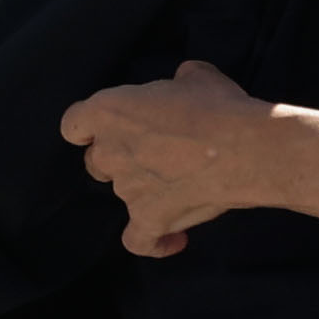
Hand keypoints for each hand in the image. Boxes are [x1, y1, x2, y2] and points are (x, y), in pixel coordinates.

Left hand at [60, 60, 284, 256]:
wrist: (243, 148)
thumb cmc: (216, 106)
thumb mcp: (196, 76)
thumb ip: (178, 81)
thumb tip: (186, 82)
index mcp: (106, 112)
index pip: (74, 124)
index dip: (89, 128)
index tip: (110, 128)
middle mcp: (108, 152)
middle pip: (97, 162)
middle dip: (120, 159)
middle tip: (156, 153)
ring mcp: (126, 189)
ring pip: (123, 194)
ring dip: (146, 192)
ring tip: (182, 186)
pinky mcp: (150, 219)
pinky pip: (140, 240)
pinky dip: (155, 243)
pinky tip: (173, 240)